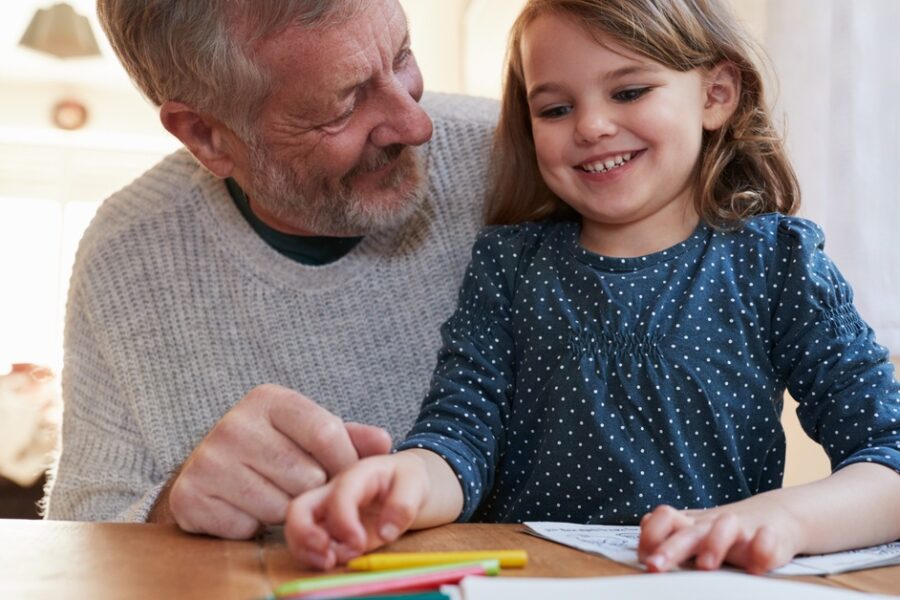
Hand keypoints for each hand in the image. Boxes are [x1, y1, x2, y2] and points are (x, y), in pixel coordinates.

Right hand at [151, 384, 391, 538]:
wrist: (211, 471)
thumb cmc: (273, 449)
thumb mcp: (310, 433)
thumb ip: (350, 437)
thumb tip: (384, 443)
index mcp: (268, 399)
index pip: (326, 433)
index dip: (344, 462)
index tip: (343, 476)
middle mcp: (234, 424)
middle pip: (305, 475)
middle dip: (312, 490)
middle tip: (300, 488)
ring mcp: (208, 459)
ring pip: (278, 505)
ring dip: (284, 510)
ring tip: (274, 495)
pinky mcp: (190, 495)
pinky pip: (246, 527)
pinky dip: (252, 527)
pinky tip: (246, 509)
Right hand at [285, 451, 430, 569]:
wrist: (403, 486)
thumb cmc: (405, 480)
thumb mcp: (415, 483)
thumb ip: (404, 504)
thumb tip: (386, 532)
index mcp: (357, 475)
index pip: (340, 494)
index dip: (344, 521)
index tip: (359, 544)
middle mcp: (333, 491)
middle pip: (299, 507)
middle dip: (304, 534)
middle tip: (328, 556)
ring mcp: (325, 510)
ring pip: (295, 528)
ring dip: (306, 550)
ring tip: (331, 562)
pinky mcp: (325, 528)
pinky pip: (305, 543)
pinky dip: (312, 556)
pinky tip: (333, 561)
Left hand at [637, 503, 803, 573]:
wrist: (775, 516)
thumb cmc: (725, 531)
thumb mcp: (695, 533)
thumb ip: (669, 539)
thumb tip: (642, 550)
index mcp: (690, 525)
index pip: (663, 519)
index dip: (650, 536)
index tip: (644, 559)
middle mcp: (711, 526)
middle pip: (687, 531)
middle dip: (670, 549)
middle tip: (655, 566)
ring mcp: (740, 531)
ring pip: (725, 527)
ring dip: (714, 544)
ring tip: (706, 566)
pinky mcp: (769, 539)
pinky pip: (767, 540)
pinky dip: (763, 548)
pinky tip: (756, 566)